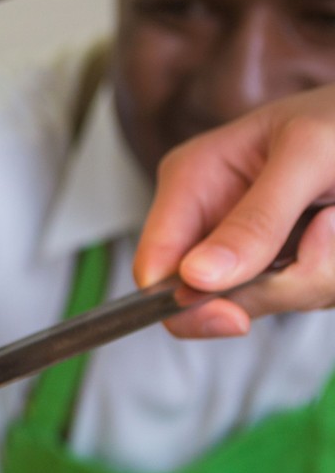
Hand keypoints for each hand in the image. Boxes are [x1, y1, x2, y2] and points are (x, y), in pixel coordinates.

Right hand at [137, 85, 334, 338]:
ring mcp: (249, 247)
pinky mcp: (284, 262)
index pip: (155, 270)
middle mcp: (212, 220)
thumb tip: (198, 278)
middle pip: (213, 298)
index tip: (236, 318)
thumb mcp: (309, 154)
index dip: (186, 304)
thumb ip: (258, 218)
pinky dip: (330, 274)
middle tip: (329, 234)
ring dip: (317, 276)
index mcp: (193, 182)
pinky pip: (301, 296)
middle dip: (279, 284)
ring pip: (267, 302)